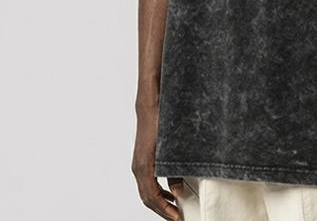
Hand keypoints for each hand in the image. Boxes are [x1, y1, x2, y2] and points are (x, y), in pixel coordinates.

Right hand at [131, 103, 184, 219]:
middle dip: (162, 210)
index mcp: (144, 167)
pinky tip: (169, 191)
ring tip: (174, 208)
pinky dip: (157, 191)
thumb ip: (174, 171)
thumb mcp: (170, 149)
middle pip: (147, 198)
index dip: (165, 210)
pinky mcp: (142, 159)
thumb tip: (178, 192)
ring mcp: (139, 163)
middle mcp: (139, 168)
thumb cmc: (159, 123)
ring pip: (146, 191)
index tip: (177, 218)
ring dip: (159, 202)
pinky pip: (147, 181)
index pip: (152, 198)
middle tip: (177, 217)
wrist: (150, 106)